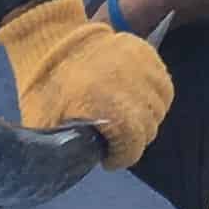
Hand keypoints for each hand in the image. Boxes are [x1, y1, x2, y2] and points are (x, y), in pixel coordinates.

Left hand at [0, 0, 172, 169]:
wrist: (49, 42)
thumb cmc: (45, 87)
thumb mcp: (47, 126)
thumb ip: (68, 151)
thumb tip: (82, 166)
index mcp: (107, 108)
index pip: (133, 146)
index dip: (121, 158)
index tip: (109, 159)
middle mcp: (130, 88)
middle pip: (148, 128)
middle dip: (132, 140)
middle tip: (116, 139)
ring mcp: (140, 68)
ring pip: (159, 106)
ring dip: (147, 117)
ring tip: (128, 119)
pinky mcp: (144, 53)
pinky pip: (162, 83)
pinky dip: (155, 95)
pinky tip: (139, 100)